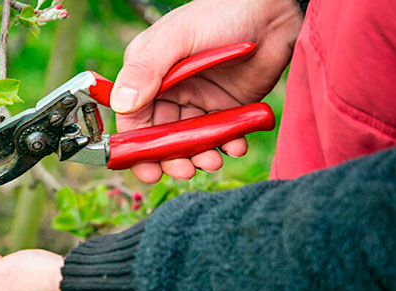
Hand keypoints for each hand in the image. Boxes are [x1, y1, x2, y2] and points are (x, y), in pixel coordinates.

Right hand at [112, 0, 302, 180]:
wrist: (274, 10)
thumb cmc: (221, 12)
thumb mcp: (177, 37)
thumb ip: (146, 69)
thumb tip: (122, 105)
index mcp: (147, 74)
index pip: (133, 119)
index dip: (137, 147)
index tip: (147, 169)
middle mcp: (168, 90)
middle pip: (161, 137)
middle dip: (171, 158)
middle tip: (185, 170)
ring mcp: (197, 100)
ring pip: (189, 141)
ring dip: (199, 156)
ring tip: (213, 160)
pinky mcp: (225, 106)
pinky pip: (220, 135)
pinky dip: (227, 145)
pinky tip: (235, 145)